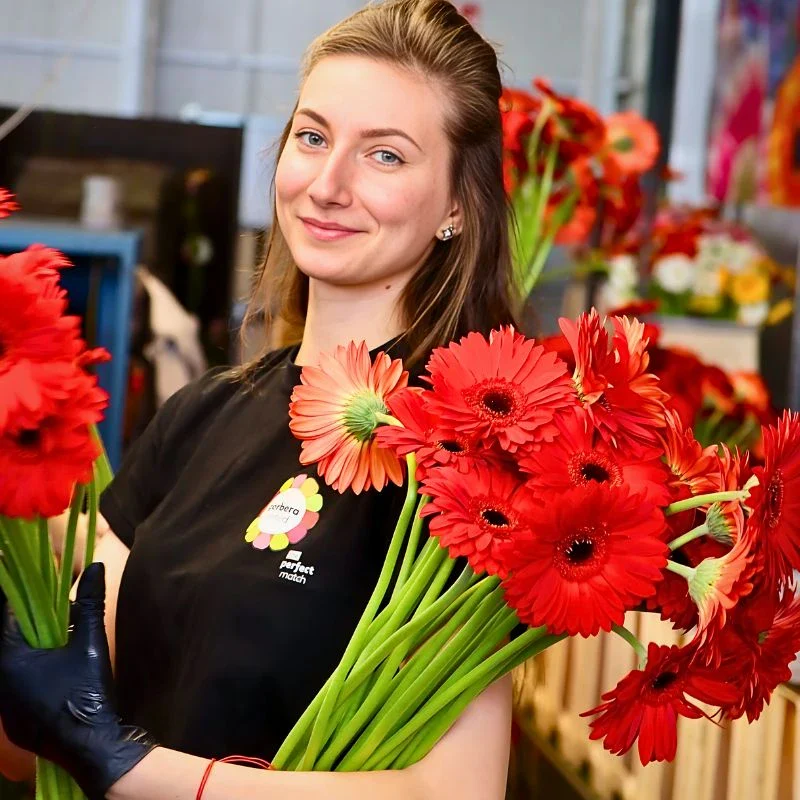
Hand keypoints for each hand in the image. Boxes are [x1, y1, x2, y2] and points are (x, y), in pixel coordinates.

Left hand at [0, 563, 155, 799]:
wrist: (91, 747)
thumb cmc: (86, 692)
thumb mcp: (91, 642)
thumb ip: (91, 603)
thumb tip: (97, 566)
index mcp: (10, 660)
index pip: (9, 617)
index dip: (27, 601)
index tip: (43, 589)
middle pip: (12, 641)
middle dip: (36, 627)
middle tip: (61, 619)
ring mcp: (4, 706)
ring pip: (15, 666)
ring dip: (35, 652)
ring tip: (63, 645)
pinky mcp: (13, 722)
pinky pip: (18, 689)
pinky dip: (34, 676)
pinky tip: (59, 676)